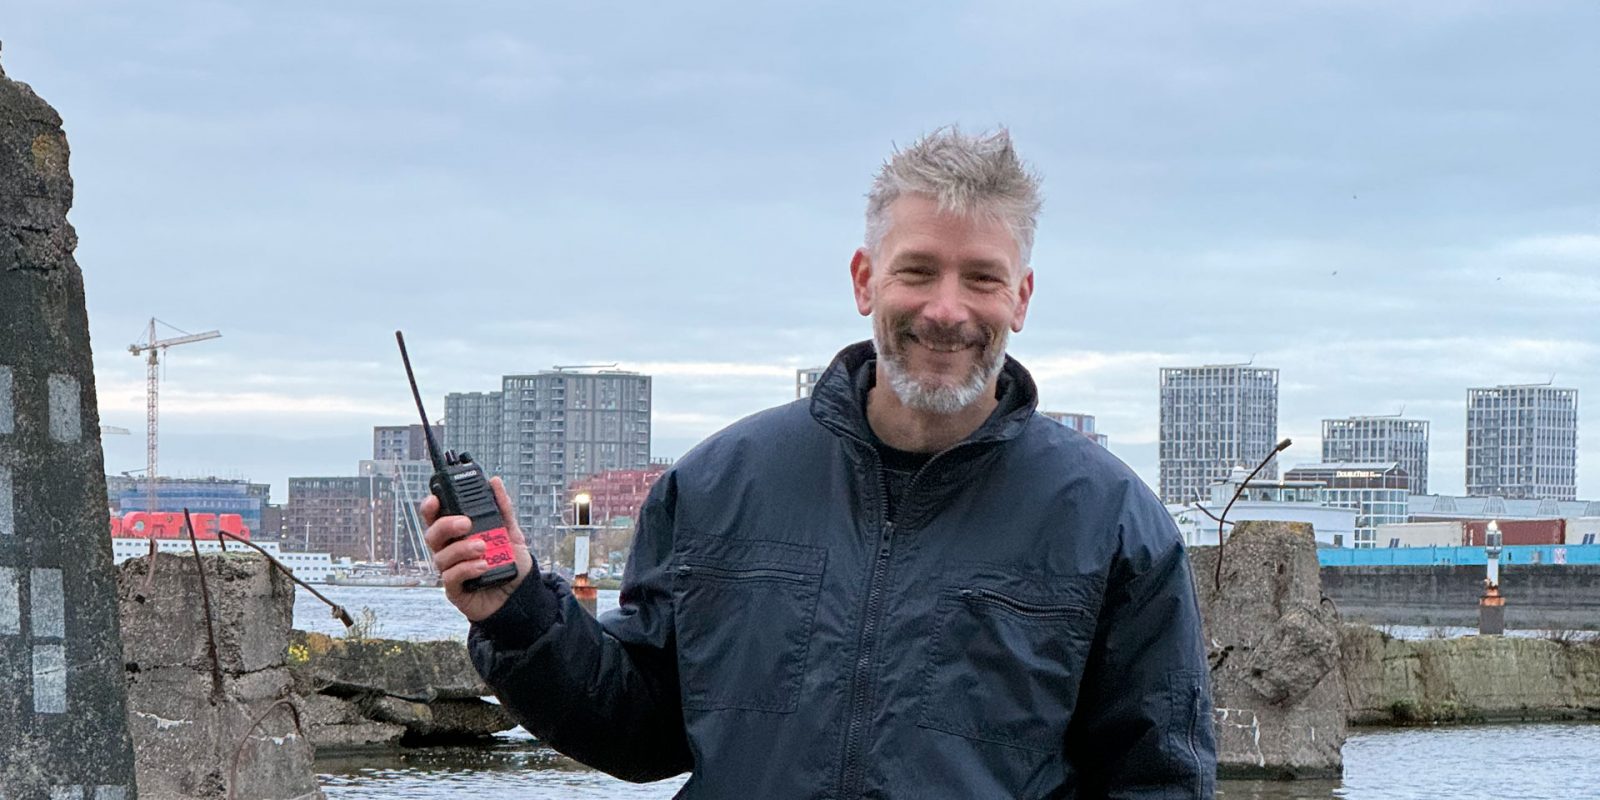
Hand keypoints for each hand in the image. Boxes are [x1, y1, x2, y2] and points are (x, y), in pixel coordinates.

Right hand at [422, 476, 534, 621]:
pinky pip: (450, 577)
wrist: (521, 595)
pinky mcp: (455, 590)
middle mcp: (450, 551)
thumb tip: (495, 482)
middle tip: (466, 523)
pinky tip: (482, 566)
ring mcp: (451, 570)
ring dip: (461, 549)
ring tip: (483, 547)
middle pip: (432, 535)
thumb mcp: (511, 533)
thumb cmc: (510, 563)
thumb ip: (502, 509)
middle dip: (445, 525)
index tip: (435, 498)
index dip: (430, 507)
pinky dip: (466, 569)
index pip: (437, 518)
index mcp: (458, 534)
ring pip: (441, 556)